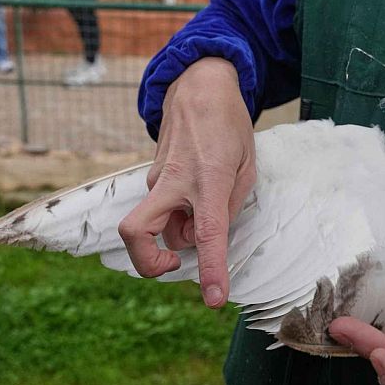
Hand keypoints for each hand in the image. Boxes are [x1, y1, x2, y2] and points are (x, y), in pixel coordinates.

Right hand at [118, 57, 255, 307]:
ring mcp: (158, 178)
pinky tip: (196, 194)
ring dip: (177, 231)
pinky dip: (176, 214)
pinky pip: (161, 208)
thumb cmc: (230, 125)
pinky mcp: (151, 175)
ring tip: (206, 206)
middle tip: (173, 266)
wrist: (199, 85)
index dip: (210, 271)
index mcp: (210, 179)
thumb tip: (205, 237)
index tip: (214, 299)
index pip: (206, 235)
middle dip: (148, 263)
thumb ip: (230, 206)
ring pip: (158, 224)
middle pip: (137, 233)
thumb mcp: (247, 166)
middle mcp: (175, 181)